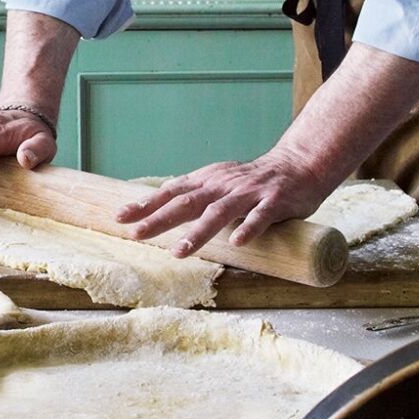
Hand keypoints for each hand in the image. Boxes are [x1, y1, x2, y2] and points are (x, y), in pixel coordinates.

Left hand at [113, 148, 334, 256]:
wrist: (298, 166)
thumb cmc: (252, 181)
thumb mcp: (218, 182)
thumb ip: (196, 194)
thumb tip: (163, 208)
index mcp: (207, 181)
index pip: (170, 192)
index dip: (145, 204)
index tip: (120, 217)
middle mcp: (223, 185)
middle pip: (186, 203)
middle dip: (159, 219)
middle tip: (136, 234)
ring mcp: (248, 194)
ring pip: (219, 213)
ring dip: (198, 232)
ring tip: (179, 251)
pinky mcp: (275, 202)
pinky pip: (260, 217)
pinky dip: (249, 228)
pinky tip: (238, 242)